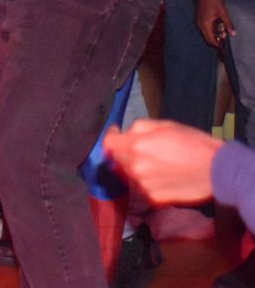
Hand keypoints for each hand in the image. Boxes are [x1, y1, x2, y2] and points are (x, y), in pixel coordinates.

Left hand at [103, 119, 222, 204]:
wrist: (217, 170)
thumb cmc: (192, 142)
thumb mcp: (164, 125)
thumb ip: (138, 128)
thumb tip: (125, 132)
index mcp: (136, 146)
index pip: (108, 143)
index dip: (111, 136)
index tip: (117, 133)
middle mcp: (135, 168)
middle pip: (117, 159)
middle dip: (124, 151)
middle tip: (141, 148)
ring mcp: (143, 186)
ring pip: (128, 175)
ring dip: (134, 167)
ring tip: (155, 163)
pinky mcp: (153, 199)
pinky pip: (141, 188)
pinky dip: (146, 182)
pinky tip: (162, 176)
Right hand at [196, 0, 233, 48]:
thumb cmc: (215, 2)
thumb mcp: (223, 13)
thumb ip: (228, 24)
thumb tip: (233, 34)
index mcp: (205, 25)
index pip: (210, 39)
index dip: (217, 45)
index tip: (224, 49)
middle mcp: (200, 25)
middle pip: (207, 38)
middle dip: (215, 41)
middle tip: (224, 41)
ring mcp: (198, 22)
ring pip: (205, 34)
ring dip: (213, 36)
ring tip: (222, 33)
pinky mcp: (198, 19)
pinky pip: (204, 29)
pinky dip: (210, 31)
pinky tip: (217, 28)